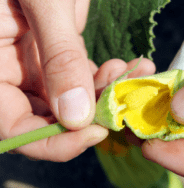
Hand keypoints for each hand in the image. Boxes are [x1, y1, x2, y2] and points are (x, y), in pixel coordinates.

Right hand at [0, 0, 155, 161]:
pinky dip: (106, 77)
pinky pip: (84, 79)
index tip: (94, 131)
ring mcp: (36, 66)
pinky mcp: (59, 55)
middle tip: (123, 101)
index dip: (54, 141)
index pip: (15, 130)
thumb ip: (58, 57)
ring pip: (74, 101)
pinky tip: (128, 66)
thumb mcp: (41, 1)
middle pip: (49, 120)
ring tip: (134, 73)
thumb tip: (77, 117)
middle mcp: (11, 75)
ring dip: (107, 94)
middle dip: (92, 116)